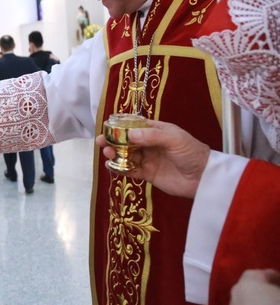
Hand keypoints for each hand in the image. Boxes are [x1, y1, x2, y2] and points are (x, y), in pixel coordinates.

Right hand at [95, 120, 209, 197]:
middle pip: (127, 141)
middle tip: (100, 141)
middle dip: (113, 140)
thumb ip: (152, 136)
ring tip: (107, 154)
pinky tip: (112, 166)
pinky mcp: (148, 174)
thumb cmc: (192, 152)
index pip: (135, 126)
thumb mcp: (174, 139)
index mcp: (157, 131)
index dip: (121, 126)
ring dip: (115, 154)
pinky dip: (120, 168)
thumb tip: (129, 134)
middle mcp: (150, 144)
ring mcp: (148, 159)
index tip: (108, 127)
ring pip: (126, 155)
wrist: (204, 178)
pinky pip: (130, 170)